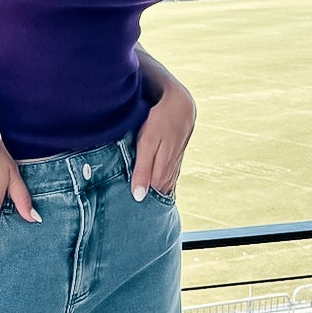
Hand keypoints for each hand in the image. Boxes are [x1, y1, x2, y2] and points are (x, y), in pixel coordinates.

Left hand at [131, 80, 195, 200]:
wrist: (181, 102)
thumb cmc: (160, 121)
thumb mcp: (147, 144)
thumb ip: (142, 170)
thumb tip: (139, 197)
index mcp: (162, 169)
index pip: (151, 194)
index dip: (142, 202)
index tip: (131, 211)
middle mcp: (170, 168)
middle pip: (159, 189)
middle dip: (150, 198)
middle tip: (138, 210)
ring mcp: (176, 160)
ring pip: (166, 181)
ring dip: (158, 190)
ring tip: (149, 202)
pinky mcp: (178, 152)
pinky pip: (171, 172)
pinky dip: (165, 180)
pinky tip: (162, 185)